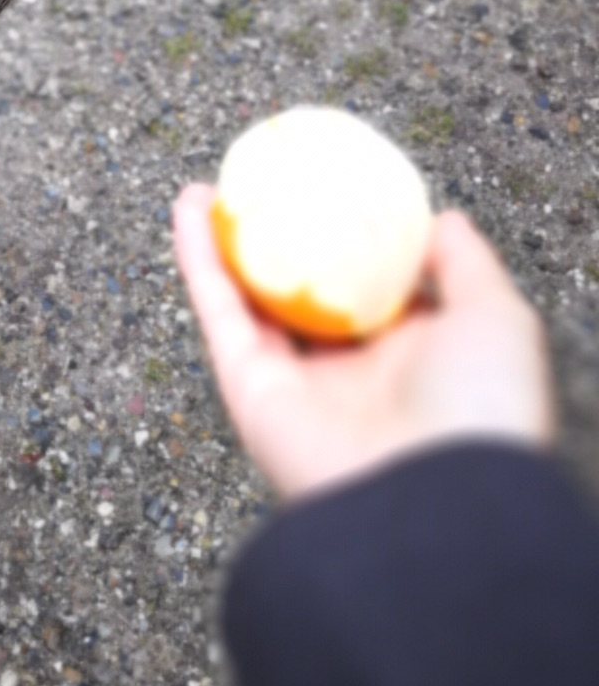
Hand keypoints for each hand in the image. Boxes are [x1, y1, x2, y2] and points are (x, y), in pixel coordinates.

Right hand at [172, 183, 554, 500]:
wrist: (430, 497)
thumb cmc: (478, 408)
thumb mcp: (495, 317)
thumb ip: (465, 265)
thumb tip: (438, 216)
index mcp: (407, 357)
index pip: (368, 288)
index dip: (346, 240)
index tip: (329, 190)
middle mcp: (347, 372)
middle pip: (297, 291)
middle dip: (273, 242)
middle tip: (255, 188)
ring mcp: (295, 382)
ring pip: (247, 297)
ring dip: (220, 242)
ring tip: (205, 188)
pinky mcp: (250, 390)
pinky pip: (219, 312)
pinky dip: (197, 260)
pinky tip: (190, 210)